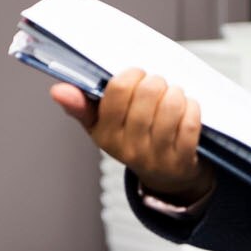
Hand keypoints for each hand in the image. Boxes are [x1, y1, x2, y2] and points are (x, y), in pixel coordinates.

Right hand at [52, 69, 215, 202]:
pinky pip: (190, 123)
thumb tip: (58, 90)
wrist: (165, 176)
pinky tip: (187, 108)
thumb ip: (79, 105)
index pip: (117, 90)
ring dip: (176, 93)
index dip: (132, 74)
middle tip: (158, 84)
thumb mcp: (100, 125)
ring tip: (173, 94)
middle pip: (148, 93)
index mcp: (105, 133)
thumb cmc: (131, 140)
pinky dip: (192, 109)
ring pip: (171, 105)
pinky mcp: (181, 160)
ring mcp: (155, 156)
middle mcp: (128, 147)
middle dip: (157, 81)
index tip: (137, 74)